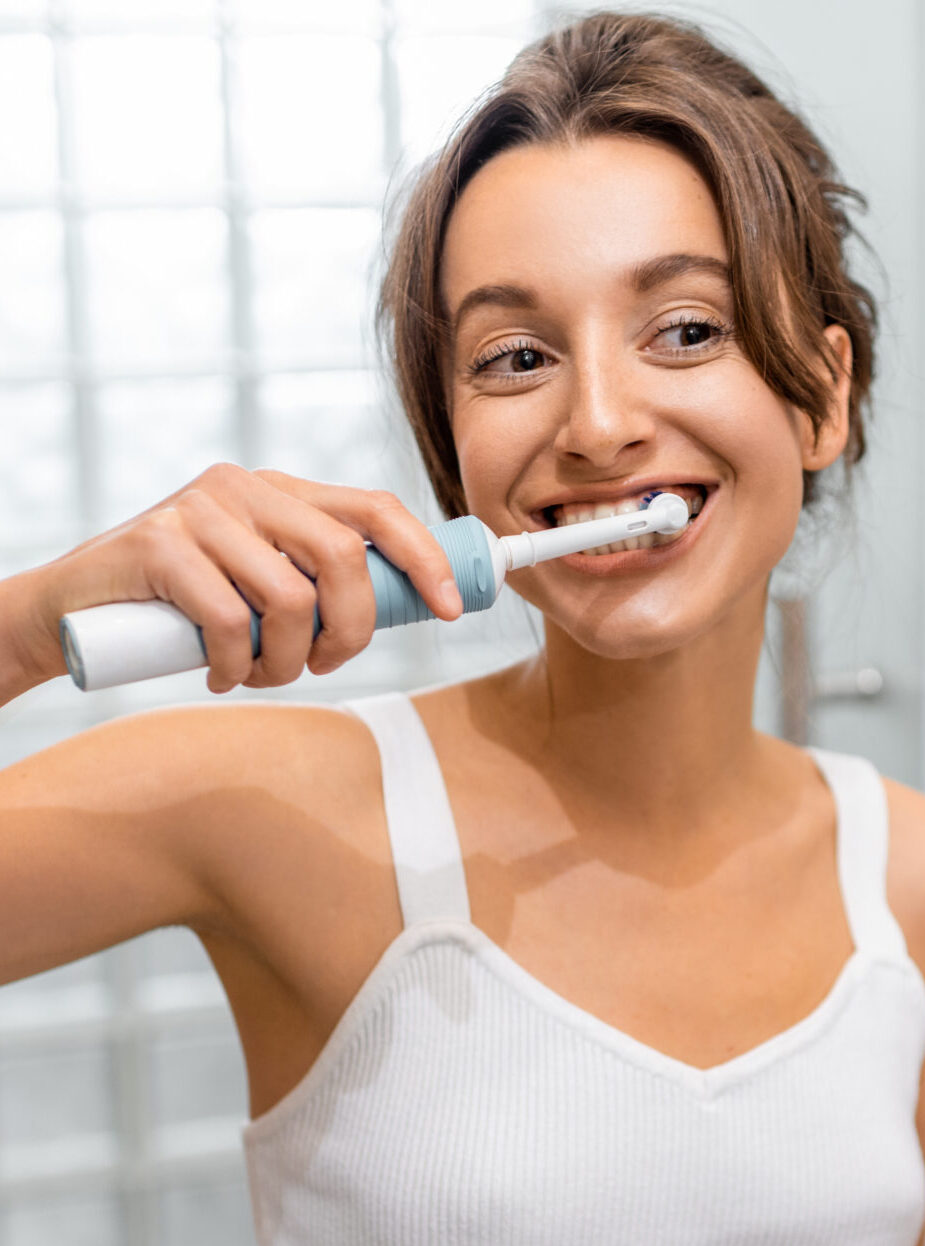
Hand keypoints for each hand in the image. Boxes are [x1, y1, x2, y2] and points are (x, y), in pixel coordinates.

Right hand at [16, 464, 461, 695]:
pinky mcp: (158, 544)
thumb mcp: (260, 587)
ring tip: (257, 675)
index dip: (424, 558)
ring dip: (287, 661)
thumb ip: (317, 585)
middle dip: (351, 631)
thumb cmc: (184, 607)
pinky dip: (234, 666)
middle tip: (324, 666)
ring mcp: (199, 510)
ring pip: (290, 598)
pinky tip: (219, 676)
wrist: (73, 608)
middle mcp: (245, 488)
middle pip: (344, 558)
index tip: (449, 609)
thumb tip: (409, 608)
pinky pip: (229, 620)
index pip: (376, 509)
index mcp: (282, 492)